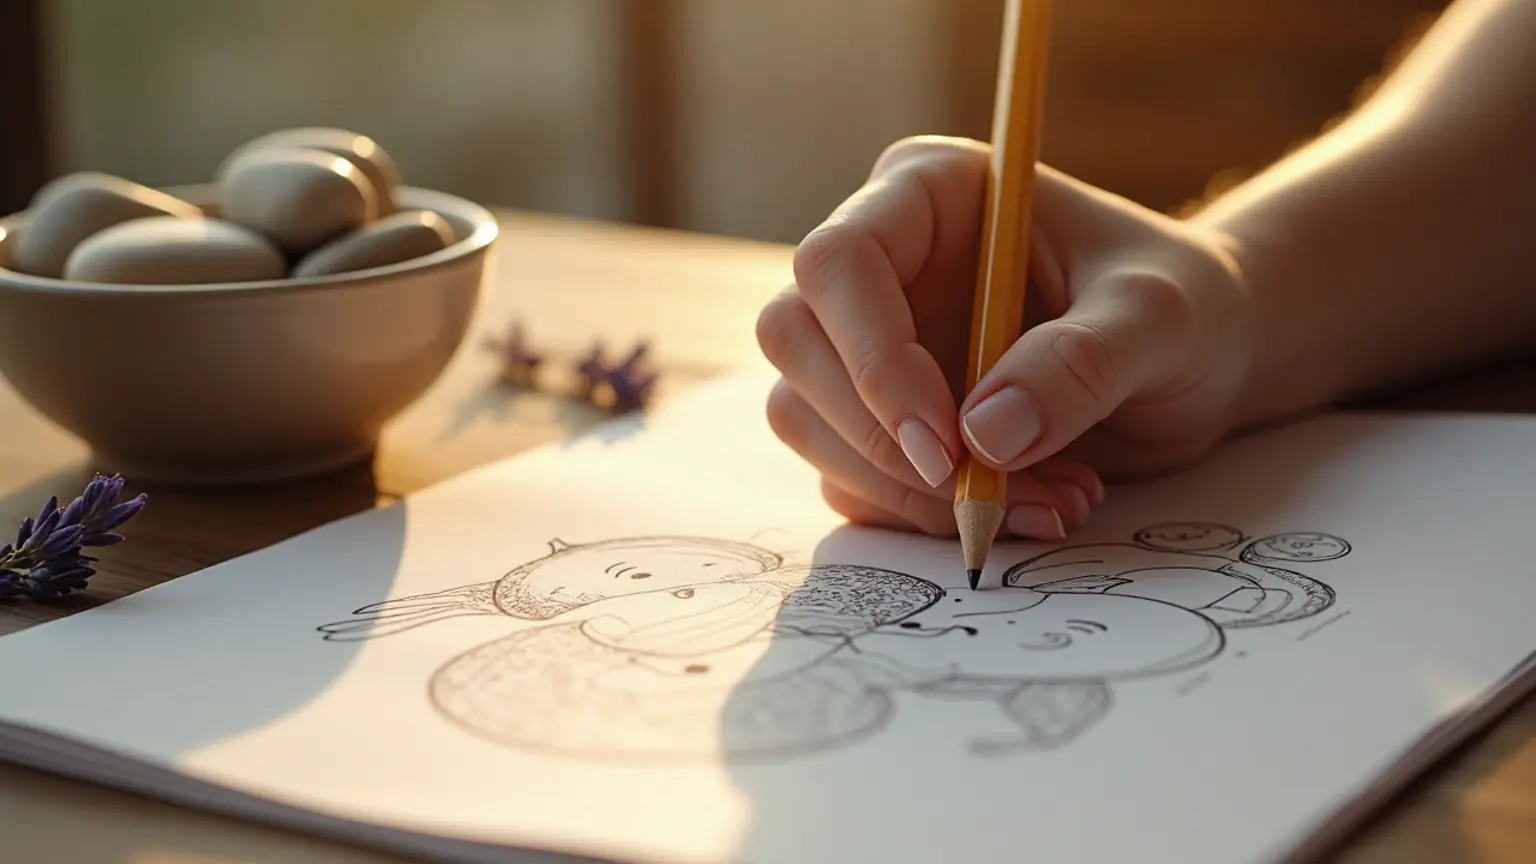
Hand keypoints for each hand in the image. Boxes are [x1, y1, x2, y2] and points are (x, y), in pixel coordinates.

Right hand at [756, 136, 1252, 538]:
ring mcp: (867, 343)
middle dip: (878, 437)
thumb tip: (983, 437)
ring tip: (1048, 501)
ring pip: (805, 418)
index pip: (839, 262)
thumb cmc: (1182, 305)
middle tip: (985, 495)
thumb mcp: (1158, 319)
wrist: (1199, 363)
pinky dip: (921, 515)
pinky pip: (848, 477)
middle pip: (795, 342)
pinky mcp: (878, 417)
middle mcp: (881, 266)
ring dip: (908, 490)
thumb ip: (1079, 364)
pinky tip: (1027, 508)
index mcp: (927, 194)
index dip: (873, 356)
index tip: (948, 444)